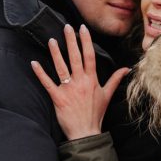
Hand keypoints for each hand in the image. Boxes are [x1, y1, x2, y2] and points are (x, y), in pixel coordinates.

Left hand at [31, 24, 129, 140]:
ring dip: (56, 53)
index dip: (86, 41)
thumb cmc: (96, 114)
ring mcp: (69, 89)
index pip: (89, 56)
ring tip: (52, 40)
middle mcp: (81, 82)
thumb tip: (126, 68)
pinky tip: (34, 63)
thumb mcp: (107, 95)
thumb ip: (115, 80)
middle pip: (75, 57)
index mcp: (92, 80)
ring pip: (61, 67)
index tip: (82, 29)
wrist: (86, 133)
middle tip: (67, 27)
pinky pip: (47, 83)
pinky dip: (40, 73)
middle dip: (71, 41)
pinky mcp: (58, 98)